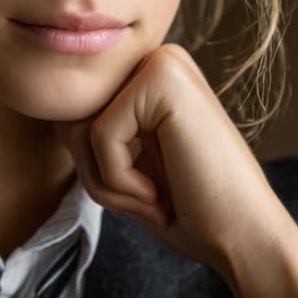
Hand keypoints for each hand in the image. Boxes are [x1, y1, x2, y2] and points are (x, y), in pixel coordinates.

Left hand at [53, 43, 297, 297]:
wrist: (247, 239)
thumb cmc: (189, 210)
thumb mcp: (126, 165)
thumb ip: (89, 133)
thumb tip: (50, 111)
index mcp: (150, 78)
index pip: (74, 117)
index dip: (94, 170)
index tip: (145, 193)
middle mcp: (157, 59)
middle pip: (70, 119)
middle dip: (96, 175)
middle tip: (148, 198)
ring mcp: (163, 63)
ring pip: (78, 127)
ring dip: (107, 181)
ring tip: (155, 196)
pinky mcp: (163, 79)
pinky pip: (98, 135)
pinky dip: (120, 179)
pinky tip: (160, 193)